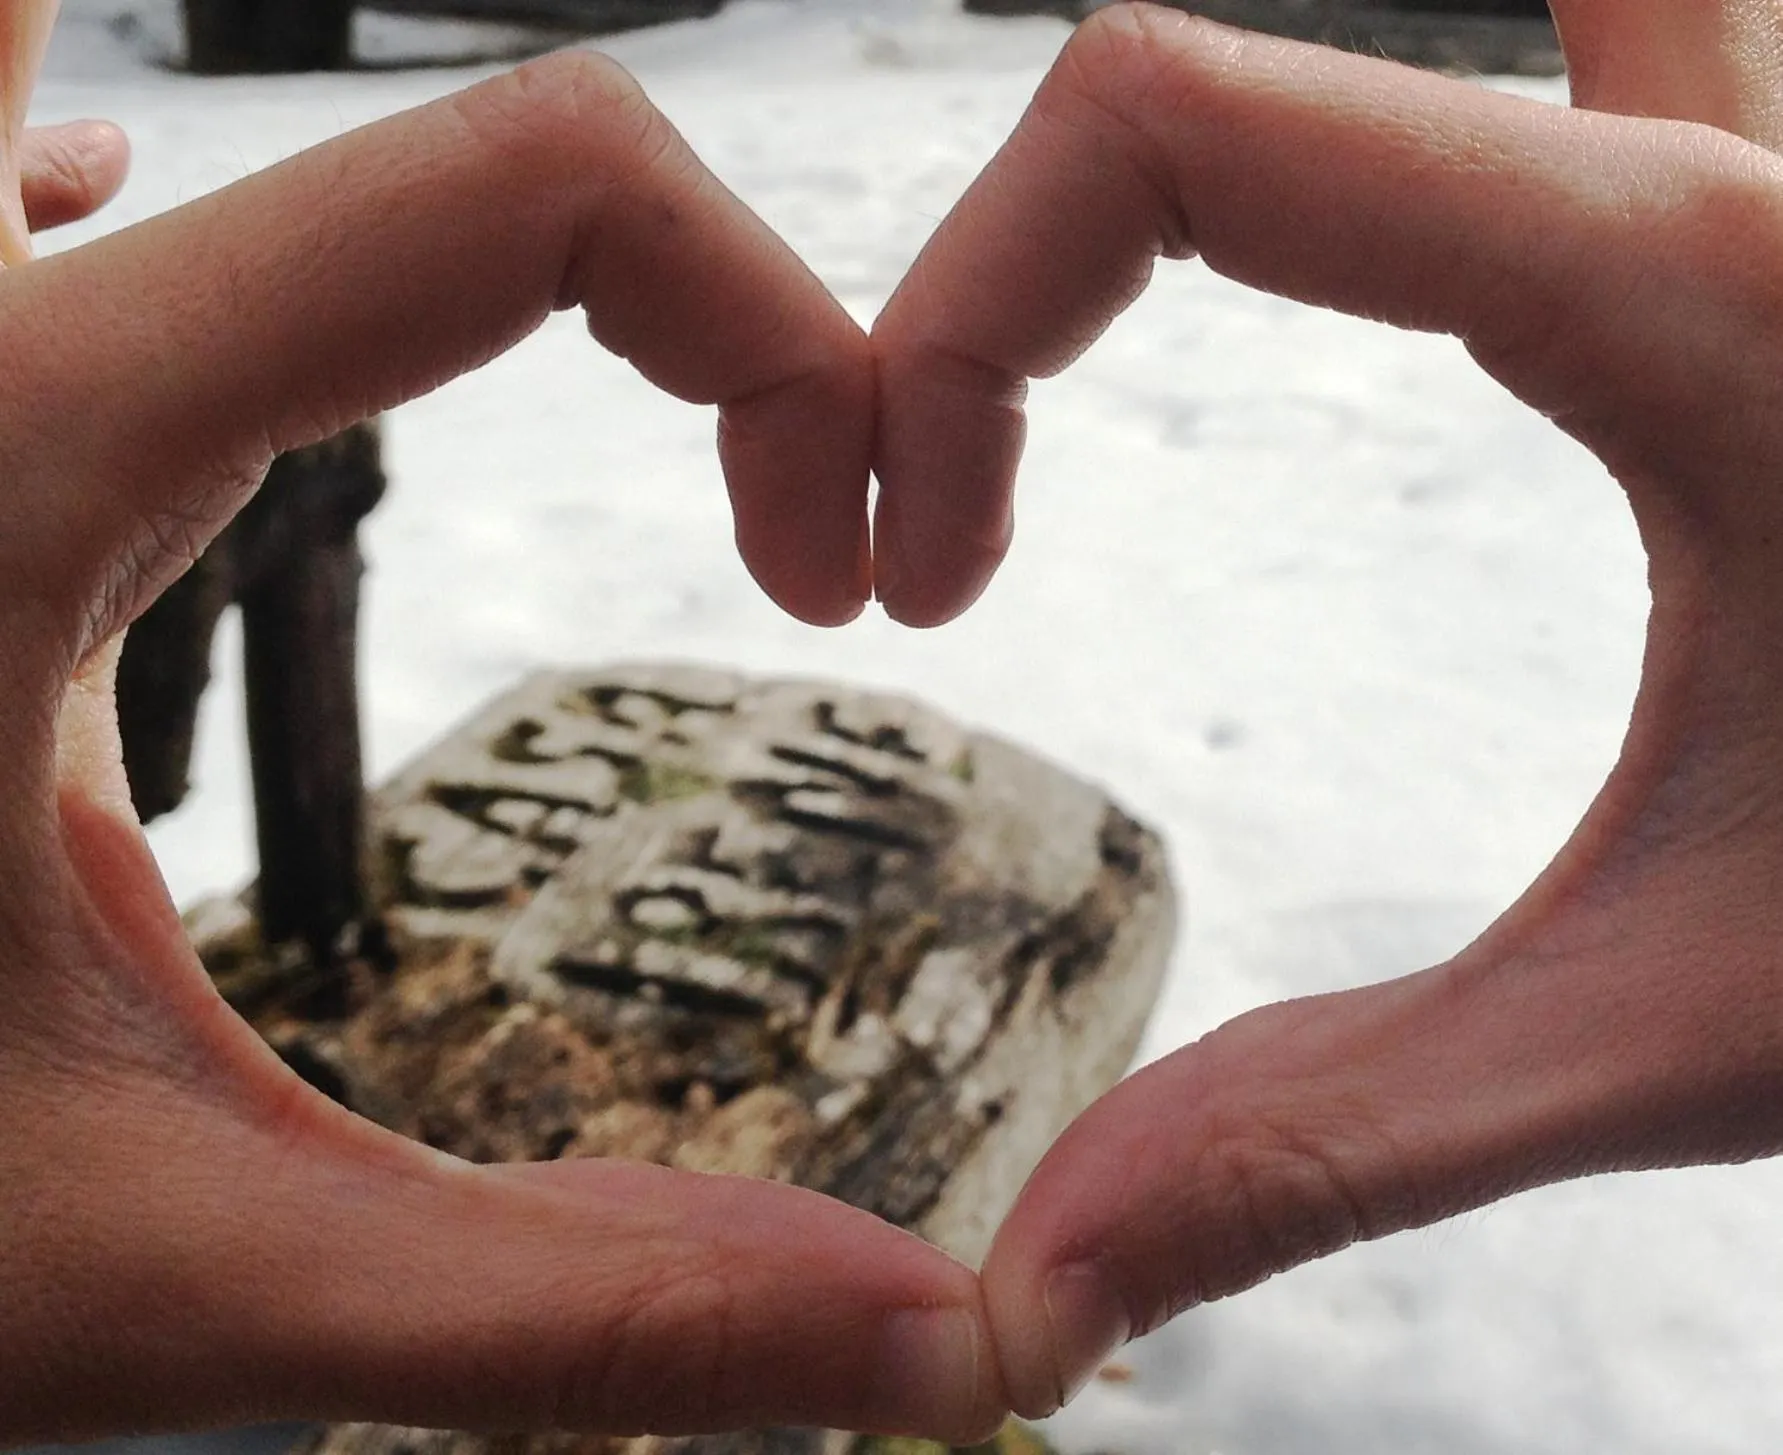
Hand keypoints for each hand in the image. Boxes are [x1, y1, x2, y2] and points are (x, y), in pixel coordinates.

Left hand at [0, 36, 1001, 1448]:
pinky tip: (71, 193)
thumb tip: (927, 1339)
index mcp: (19, 460)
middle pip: (276, 52)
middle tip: (689, 291)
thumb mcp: (151, 1285)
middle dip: (553, 170)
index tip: (829, 561)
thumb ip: (562, 1314)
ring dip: (193, 91)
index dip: (770, 323)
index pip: (528, 188)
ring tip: (363, 219)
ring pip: (36, 62)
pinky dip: (61, 164)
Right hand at [871, 0, 1782, 1418]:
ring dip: (1260, 150)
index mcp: (1681, 288)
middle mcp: (1728, 168)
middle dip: (1057, 202)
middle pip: (1242, 44)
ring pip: (1503, 4)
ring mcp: (1774, 175)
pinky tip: (1396, 276)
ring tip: (1118, 288)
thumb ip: (1337, 1143)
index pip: (1155, 124)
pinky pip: (1608, 69)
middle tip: (973, 384)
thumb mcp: (1702, 1023)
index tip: (925, 558)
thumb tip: (1028, 1297)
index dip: (950, 316)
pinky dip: (1428, 154)